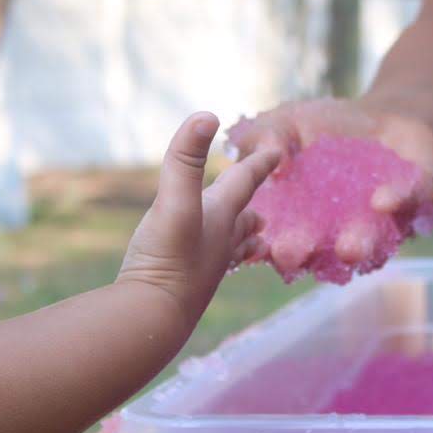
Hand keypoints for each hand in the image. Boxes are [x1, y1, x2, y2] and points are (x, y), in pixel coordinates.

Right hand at [118, 112, 278, 325]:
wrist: (153, 318)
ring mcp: (206, 268)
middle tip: (264, 203)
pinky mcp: (188, 287)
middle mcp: (219, 242)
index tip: (278, 151)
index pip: (244, 183)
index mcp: (221, 217)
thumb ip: (185, 159)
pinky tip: (211, 266)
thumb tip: (206, 114)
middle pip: (244, 218)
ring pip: (233, 247)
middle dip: (252, 205)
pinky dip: (219, 261)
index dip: (259, 164)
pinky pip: (211, 268)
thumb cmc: (167, 259)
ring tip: (255, 237)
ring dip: (243, 237)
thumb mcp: (173, 201)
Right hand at [227, 98, 432, 264]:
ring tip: (347, 247)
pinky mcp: (414, 205)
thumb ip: (267, 136)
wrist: (391, 114)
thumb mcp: (288, 123)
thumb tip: (267, 160)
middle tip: (295, 252)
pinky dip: (396, 203)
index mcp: (300, 221)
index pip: (280, 241)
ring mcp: (378, 225)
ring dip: (357, 246)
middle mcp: (337, 234)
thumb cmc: (329, 126)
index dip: (269, 245)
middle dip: (307, 253)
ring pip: (368, 243)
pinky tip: (383, 200)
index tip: (259, 245)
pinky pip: (407, 207)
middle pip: (320, 253)